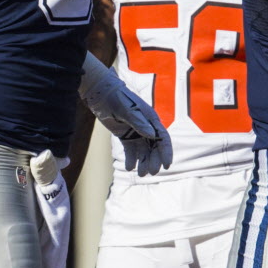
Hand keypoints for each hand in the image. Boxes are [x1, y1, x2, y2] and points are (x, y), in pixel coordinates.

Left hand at [79, 54, 172, 175]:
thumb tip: (153, 135)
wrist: (100, 93)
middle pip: (154, 147)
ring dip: (144, 162)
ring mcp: (136, 131)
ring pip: (143, 150)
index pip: (162, 137)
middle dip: (154, 160)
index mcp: (150, 119)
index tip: (167, 165)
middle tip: (150, 173)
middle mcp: (145, 126)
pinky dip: (131, 159)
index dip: (166, 152)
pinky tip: (129, 167)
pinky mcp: (125, 135)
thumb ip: (139, 122)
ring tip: (141, 174)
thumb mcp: (126, 110)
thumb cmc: (116, 98)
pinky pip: (131, 150)